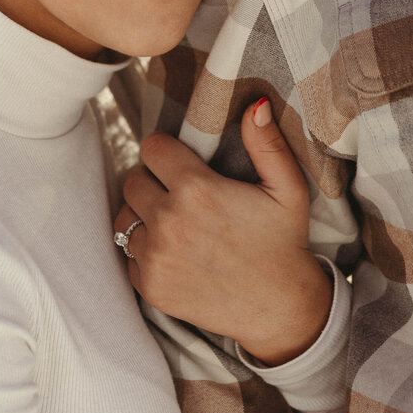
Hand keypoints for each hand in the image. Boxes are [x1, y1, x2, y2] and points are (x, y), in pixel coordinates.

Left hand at [113, 98, 332, 364]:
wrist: (279, 309)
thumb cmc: (284, 243)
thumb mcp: (288, 189)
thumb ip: (267, 143)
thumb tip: (255, 103)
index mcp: (197, 189)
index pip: (152, 148)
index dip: (167, 151)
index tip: (181, 162)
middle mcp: (169, 221)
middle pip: (133, 179)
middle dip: (153, 181)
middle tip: (181, 193)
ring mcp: (155, 257)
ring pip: (125, 217)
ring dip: (144, 215)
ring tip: (174, 222)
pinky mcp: (150, 286)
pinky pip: (127, 254)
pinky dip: (144, 251)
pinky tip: (174, 252)